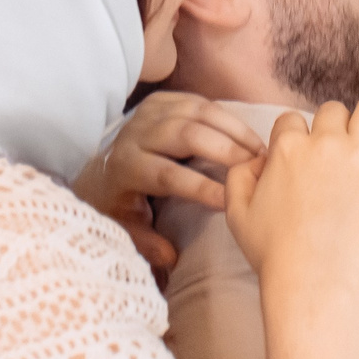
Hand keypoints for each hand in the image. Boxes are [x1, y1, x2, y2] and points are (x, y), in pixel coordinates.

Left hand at [73, 92, 263, 267]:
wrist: (99, 166)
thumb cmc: (119, 202)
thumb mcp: (125, 226)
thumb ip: (146, 243)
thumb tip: (171, 258)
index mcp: (126, 167)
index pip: (167, 174)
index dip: (200, 186)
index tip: (230, 199)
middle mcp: (136, 135)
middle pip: (185, 134)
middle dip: (224, 150)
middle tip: (256, 166)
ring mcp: (149, 113)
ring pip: (196, 112)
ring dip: (232, 130)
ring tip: (259, 150)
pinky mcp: (161, 100)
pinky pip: (199, 102)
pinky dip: (225, 117)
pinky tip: (245, 135)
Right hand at [226, 97, 358, 303]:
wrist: (314, 283)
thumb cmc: (275, 256)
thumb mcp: (237, 215)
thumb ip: (239, 178)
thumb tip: (255, 161)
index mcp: (286, 150)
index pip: (292, 120)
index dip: (298, 134)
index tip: (306, 152)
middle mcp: (324, 144)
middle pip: (333, 111)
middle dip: (336, 126)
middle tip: (342, 149)